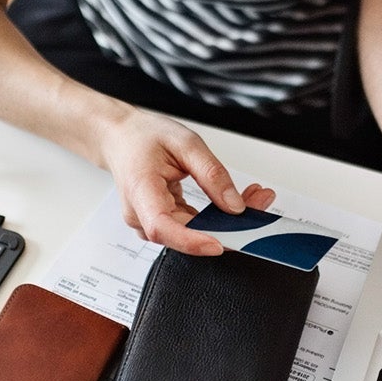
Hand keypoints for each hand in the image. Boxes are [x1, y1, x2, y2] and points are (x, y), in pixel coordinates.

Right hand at [94, 106, 274, 254]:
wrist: (121, 139)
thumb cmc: (144, 137)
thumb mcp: (185, 143)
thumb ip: (212, 173)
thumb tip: (234, 205)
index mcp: (140, 189)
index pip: (162, 226)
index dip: (191, 240)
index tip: (219, 243)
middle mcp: (140, 214)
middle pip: (185, 233)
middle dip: (227, 224)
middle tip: (260, 202)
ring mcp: (149, 222)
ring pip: (192, 233)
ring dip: (225, 221)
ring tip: (254, 197)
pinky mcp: (161, 223)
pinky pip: (190, 228)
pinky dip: (215, 218)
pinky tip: (234, 203)